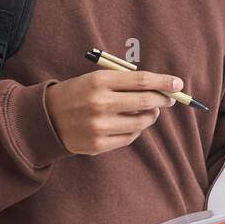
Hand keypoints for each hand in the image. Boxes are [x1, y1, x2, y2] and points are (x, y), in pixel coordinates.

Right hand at [45, 68, 181, 155]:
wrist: (47, 118)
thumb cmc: (77, 94)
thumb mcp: (95, 79)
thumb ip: (123, 82)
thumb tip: (158, 88)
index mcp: (99, 81)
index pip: (141, 80)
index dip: (163, 82)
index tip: (178, 84)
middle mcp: (100, 103)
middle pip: (145, 101)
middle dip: (162, 100)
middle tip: (169, 99)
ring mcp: (99, 126)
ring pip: (140, 122)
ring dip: (150, 117)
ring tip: (149, 112)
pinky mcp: (98, 144)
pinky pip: (129, 137)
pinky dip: (136, 130)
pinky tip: (132, 124)